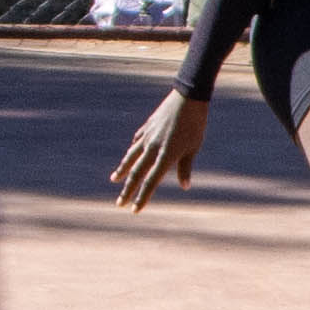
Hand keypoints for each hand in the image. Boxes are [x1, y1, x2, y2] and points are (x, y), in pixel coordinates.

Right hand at [107, 81, 212, 214]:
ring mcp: (147, 137)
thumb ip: (185, 167)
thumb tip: (185, 186)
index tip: (134, 210)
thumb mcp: (193, 148)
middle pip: (137, 173)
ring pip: (131, 157)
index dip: (142, 197)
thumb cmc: (195, 125)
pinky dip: (132, 151)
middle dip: (127, 190)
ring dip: (122, 170)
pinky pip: (136, 142)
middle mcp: (152, 148)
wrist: (187, 99)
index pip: (151, 182)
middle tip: (119, 203)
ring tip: (114, 179)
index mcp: (165, 156)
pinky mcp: (147, 127)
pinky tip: (129, 155)